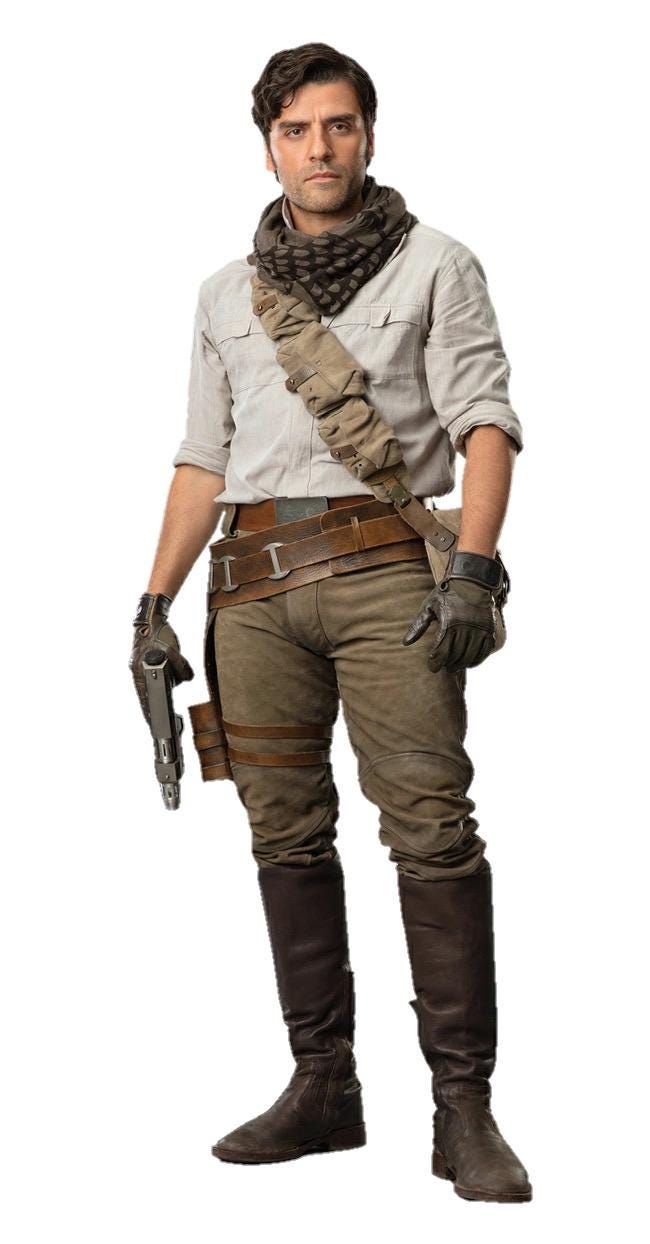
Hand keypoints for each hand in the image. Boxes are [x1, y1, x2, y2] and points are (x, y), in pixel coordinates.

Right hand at [129, 592, 193, 724]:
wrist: (152, 617)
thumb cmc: (158, 634)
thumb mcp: (174, 652)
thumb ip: (182, 668)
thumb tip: (189, 678)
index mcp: (139, 671)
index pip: (144, 698)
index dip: (149, 713)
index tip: (154, 725)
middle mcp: (137, 671)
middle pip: (148, 693)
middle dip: (160, 700)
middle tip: (169, 713)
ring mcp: (140, 666)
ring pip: (155, 683)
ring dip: (166, 683)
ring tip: (173, 670)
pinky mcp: (146, 661)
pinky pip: (157, 673)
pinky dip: (166, 673)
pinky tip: (171, 665)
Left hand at [401, 551, 506, 672]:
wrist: (472, 580)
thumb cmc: (447, 593)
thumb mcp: (429, 606)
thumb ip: (418, 626)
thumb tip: (405, 643)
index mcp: (448, 624)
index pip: (440, 652)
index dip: (435, 663)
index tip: (432, 667)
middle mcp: (465, 628)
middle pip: (454, 656)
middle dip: (447, 664)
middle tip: (443, 667)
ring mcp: (479, 630)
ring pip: (469, 657)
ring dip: (461, 664)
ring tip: (454, 666)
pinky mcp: (489, 630)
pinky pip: (484, 652)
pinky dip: (477, 660)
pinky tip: (469, 663)